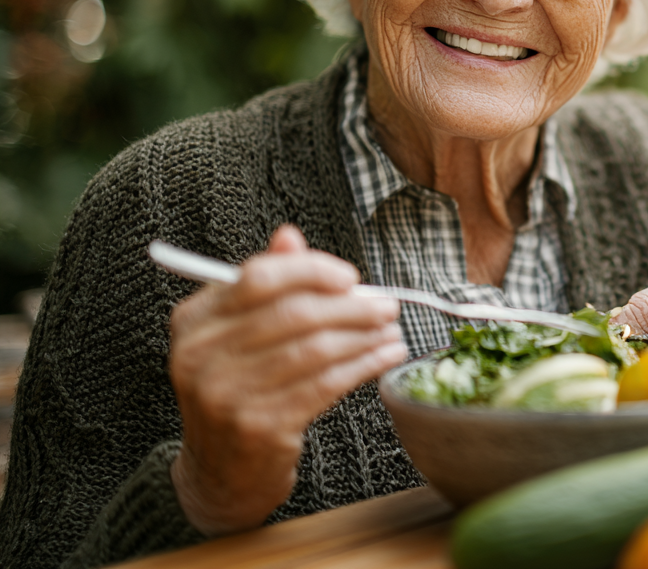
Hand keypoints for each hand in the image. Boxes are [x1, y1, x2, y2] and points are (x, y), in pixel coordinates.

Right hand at [168, 225, 406, 535]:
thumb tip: (289, 236)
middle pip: (295, 313)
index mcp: (194, 321)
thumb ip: (263, 283)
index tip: (350, 277)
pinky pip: (327, 384)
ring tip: (391, 329)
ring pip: (316, 349)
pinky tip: (385, 357)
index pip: (259, 277)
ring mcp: (229, 395)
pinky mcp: (261, 427)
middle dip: (351, 305)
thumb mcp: (236, 334)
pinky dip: (364, 366)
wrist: (221, 473)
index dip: (312, 271)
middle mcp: (202, 357)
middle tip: (386, 304)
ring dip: (364, 335)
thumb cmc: (238, 390)